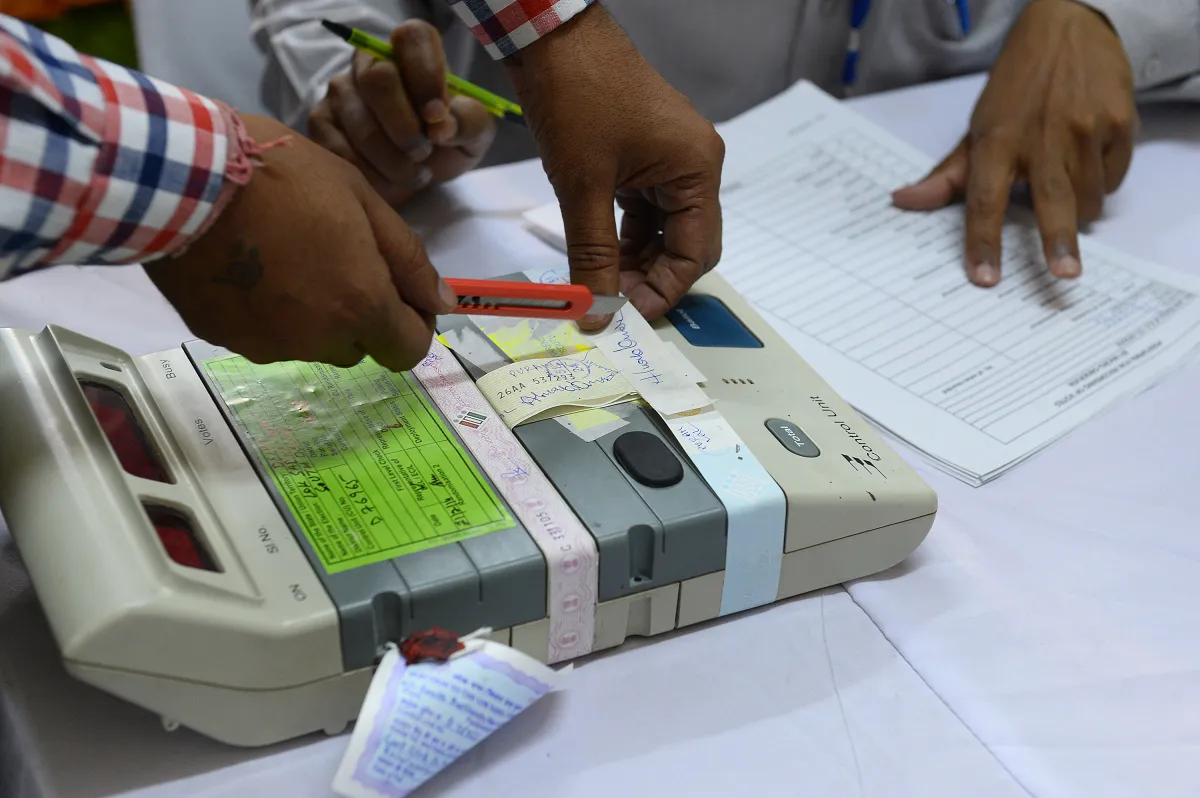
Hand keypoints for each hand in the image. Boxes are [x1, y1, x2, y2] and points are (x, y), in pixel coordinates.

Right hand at [145, 114, 456, 370]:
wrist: (184, 176)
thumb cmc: (284, 175)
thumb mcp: (363, 200)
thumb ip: (408, 260)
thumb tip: (443, 304)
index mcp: (361, 305)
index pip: (408, 351)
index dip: (411, 325)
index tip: (399, 294)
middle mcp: (317, 338)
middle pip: (357, 347)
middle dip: (358, 314)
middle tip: (332, 258)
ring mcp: (266, 345)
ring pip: (308, 343)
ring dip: (310, 314)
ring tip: (282, 255)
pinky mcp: (223, 339)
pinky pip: (261, 335)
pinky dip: (264, 311)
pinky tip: (246, 265)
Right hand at [308, 21, 495, 205]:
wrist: (421, 173)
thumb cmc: (448, 142)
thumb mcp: (473, 133)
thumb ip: (469, 121)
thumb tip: (442, 126)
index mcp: (411, 51)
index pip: (412, 38)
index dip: (425, 76)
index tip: (437, 116)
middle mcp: (370, 62)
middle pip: (379, 79)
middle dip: (405, 127)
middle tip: (424, 153)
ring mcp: (340, 90)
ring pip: (360, 123)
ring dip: (393, 161)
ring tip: (414, 174)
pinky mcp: (321, 123)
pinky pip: (340, 150)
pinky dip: (372, 175)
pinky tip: (390, 181)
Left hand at [506, 6, 723, 328]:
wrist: (553, 36)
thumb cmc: (577, 98)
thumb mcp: (583, 186)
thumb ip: (593, 255)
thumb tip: (597, 311)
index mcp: (697, 169)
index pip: (696, 253)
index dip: (664, 291)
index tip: (627, 317)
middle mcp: (694, 165)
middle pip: (686, 245)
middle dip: (652, 279)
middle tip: (612, 305)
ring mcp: (670, 159)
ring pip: (663, 230)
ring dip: (635, 260)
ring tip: (600, 284)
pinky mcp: (645, 155)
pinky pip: (644, 209)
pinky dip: (624, 235)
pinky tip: (598, 254)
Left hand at [892, 0, 1135, 286]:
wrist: (1069, 28)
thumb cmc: (1017, 87)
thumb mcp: (978, 127)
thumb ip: (947, 174)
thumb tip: (903, 201)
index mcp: (997, 141)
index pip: (983, 200)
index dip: (982, 242)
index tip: (984, 277)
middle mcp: (1042, 136)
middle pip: (1051, 202)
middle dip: (1057, 241)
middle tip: (1064, 274)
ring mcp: (1085, 128)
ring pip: (1087, 198)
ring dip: (1077, 208)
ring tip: (1064, 180)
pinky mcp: (1120, 122)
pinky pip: (1113, 177)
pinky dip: (1100, 180)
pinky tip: (1088, 157)